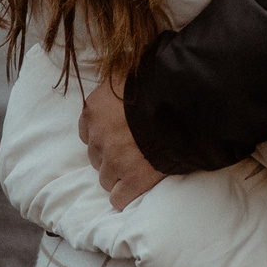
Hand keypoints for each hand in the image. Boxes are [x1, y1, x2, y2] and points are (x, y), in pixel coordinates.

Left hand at [80, 77, 167, 209]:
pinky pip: (119, 198)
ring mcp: (114, 159)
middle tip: (133, 149)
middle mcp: (98, 136)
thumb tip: (121, 68)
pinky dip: (127, 195)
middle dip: (111, 155)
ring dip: (120, 175)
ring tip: (140, 167)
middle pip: (95, 156)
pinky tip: (138, 187)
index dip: (104, 135)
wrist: (180, 103)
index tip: (119, 134)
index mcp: (94, 109)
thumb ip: (119, 82)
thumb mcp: (130, 72)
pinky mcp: (132, 179)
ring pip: (106, 178)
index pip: (87, 132)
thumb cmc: (158, 83)